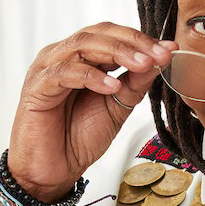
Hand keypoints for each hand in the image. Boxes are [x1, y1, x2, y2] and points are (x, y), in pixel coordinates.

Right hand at [7, 22, 174, 199]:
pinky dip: (91, 76)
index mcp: (82, 58)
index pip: (112, 36)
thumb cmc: (78, 138)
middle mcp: (63, 56)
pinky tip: (112, 86)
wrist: (54, 171)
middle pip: (99, 34)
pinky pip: (64, 72)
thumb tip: (161, 57)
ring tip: (141, 65)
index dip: (140, 40)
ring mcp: (47, 68)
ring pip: (82, 45)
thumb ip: (136, 81)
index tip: (168, 50)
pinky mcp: (36, 86)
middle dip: (132, 43)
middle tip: (158, 54)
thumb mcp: (118, 106)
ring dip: (116, 52)